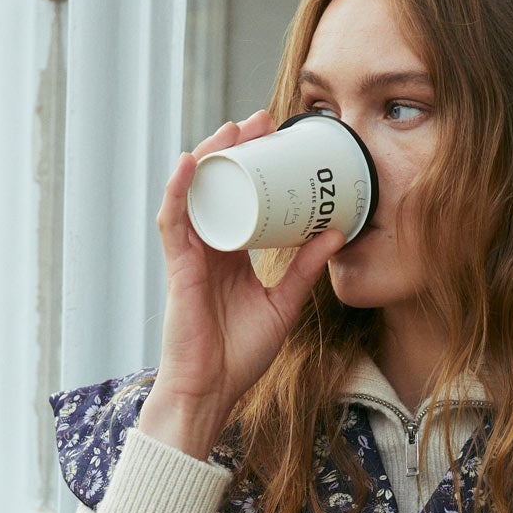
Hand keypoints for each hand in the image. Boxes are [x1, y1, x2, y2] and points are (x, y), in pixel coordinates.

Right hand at [140, 113, 345, 458]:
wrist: (212, 393)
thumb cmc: (240, 356)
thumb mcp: (284, 304)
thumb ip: (306, 270)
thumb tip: (338, 234)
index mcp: (230, 254)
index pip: (241, 197)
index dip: (256, 166)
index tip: (280, 137)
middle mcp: (207, 248)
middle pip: (217, 185)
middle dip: (236, 148)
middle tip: (264, 120)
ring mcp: (189, 256)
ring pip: (195, 193)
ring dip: (212, 156)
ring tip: (235, 129)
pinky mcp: (177, 268)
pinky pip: (174, 221)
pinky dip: (180, 190)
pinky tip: (192, 163)